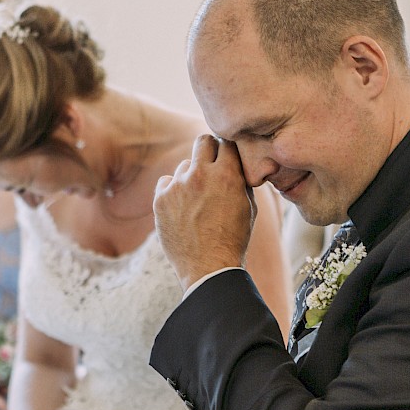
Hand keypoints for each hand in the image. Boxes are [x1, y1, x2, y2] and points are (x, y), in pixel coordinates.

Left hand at [154, 135, 256, 289]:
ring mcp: (177, 186)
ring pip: (184, 166)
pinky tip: (182, 209)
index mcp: (227, 174)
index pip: (227, 141)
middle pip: (203, 141)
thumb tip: (236, 161)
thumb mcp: (248, 206)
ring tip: (198, 202)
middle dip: (209, 151)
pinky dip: (173, 191)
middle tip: (210, 166)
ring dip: (191, 177)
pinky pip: (166, 182)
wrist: (208, 268)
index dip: (228, 150)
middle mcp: (200, 174)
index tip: (227, 158)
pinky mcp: (160, 199)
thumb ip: (241, 179)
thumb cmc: (233, 239)